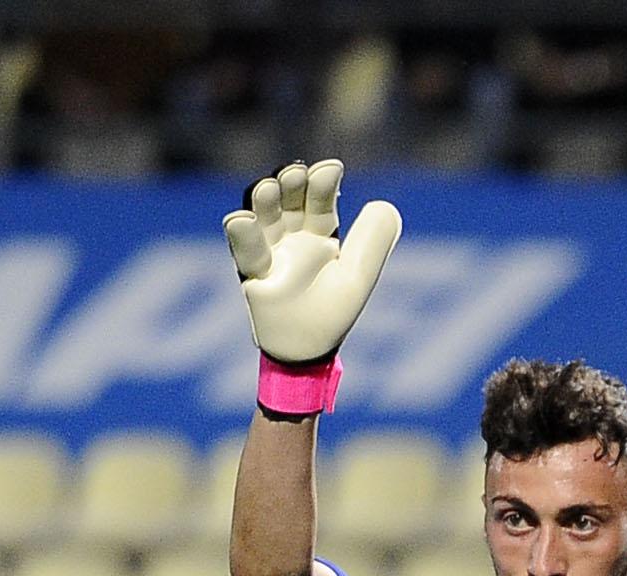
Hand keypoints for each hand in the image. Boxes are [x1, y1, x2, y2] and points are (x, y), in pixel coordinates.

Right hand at [223, 158, 400, 365]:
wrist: (307, 354)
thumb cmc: (332, 314)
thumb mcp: (359, 276)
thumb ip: (373, 242)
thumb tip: (385, 204)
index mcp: (319, 235)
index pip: (320, 200)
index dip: (324, 183)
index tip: (331, 169)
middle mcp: (292, 238)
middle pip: (289, 200)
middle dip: (291, 184)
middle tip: (296, 173)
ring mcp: (270, 253)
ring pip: (264, 217)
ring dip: (265, 200)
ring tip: (269, 187)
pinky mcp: (252, 274)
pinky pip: (245, 252)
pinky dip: (243, 235)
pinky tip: (241, 219)